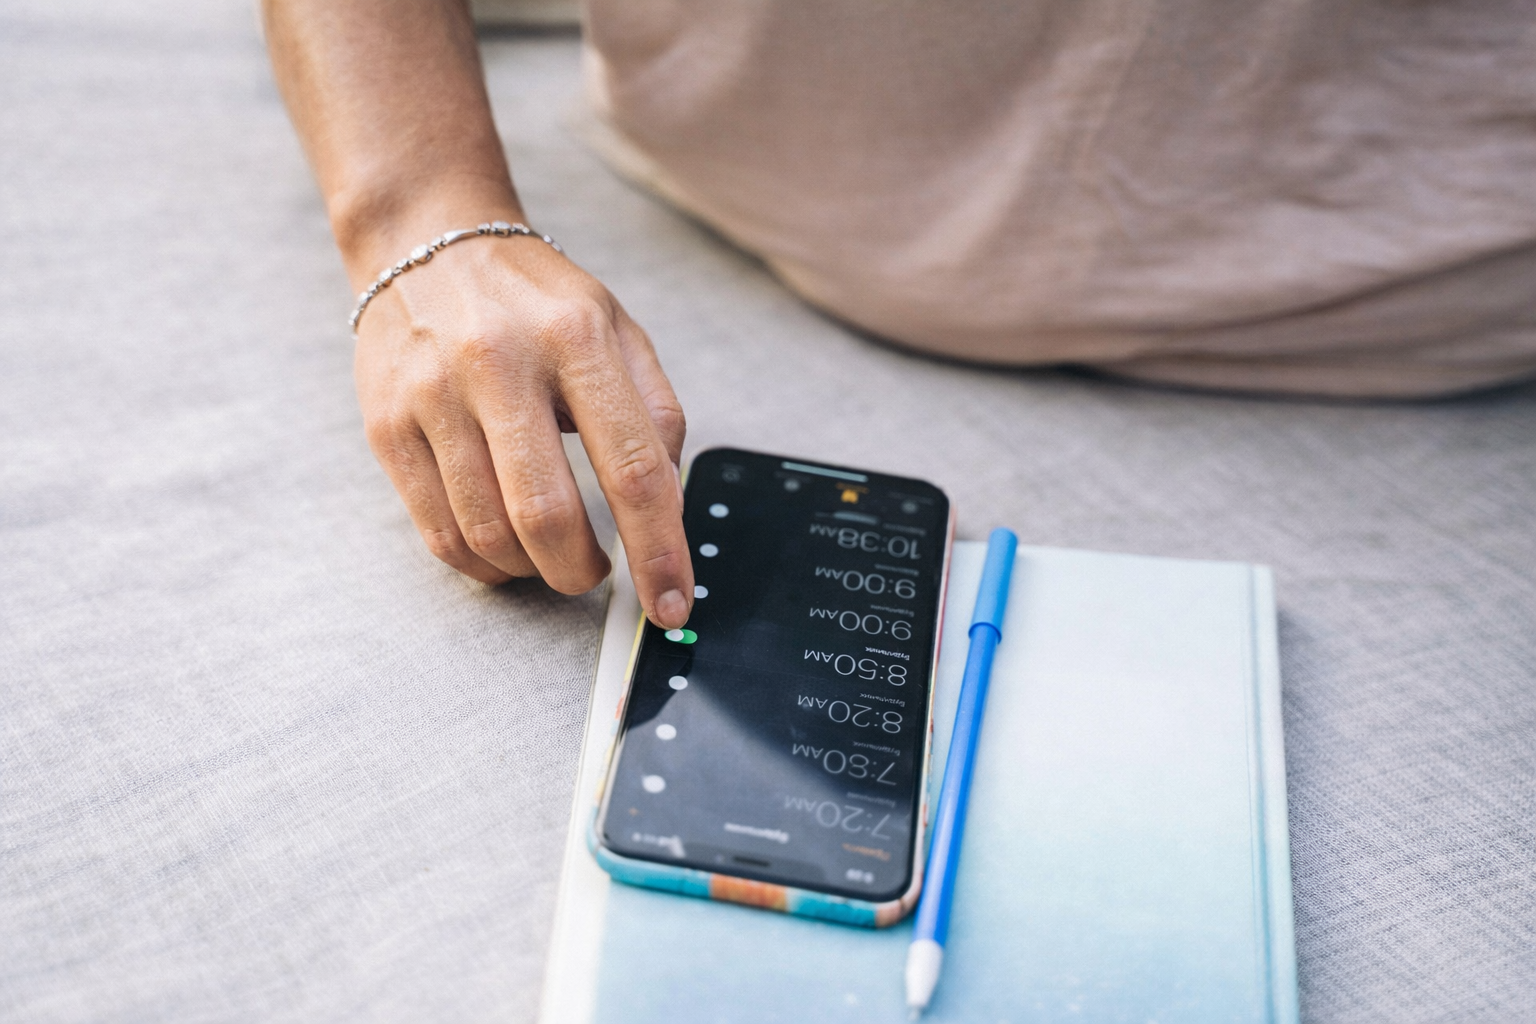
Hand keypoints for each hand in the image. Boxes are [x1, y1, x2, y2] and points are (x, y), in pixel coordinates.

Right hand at [352, 228, 693, 628]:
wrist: (425, 245)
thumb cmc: (535, 301)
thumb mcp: (619, 329)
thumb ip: (655, 414)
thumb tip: (666, 511)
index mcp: (576, 338)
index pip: (633, 468)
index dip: (659, 552)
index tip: (672, 605)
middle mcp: (499, 363)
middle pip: (547, 516)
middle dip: (582, 572)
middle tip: (596, 574)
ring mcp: (433, 396)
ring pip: (488, 535)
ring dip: (532, 571)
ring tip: (549, 556)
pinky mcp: (387, 427)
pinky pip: (438, 533)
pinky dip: (483, 565)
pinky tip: (504, 551)